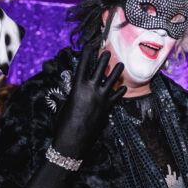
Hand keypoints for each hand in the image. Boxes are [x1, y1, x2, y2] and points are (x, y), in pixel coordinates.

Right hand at [52, 44, 125, 159]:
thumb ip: (71, 96)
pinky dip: (120, 91)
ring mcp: (101, 98)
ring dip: (117, 71)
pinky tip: (123, 88)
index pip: (83, 65)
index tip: (90, 46)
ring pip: (113, 79)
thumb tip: (72, 93)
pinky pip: (117, 96)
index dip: (86, 54)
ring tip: (120, 64)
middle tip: (107, 51)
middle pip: (100, 68)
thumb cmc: (63, 124)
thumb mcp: (64, 105)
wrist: (73, 141)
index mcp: (77, 87)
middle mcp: (91, 89)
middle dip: (104, 58)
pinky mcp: (108, 108)